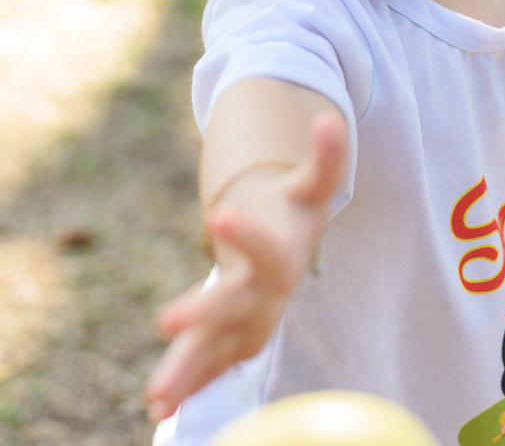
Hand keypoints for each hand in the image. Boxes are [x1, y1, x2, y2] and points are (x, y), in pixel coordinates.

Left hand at [144, 112, 346, 423]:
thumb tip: (331, 118)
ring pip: (219, 346)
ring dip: (188, 367)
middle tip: (164, 320)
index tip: (218, 213)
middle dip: (205, 312)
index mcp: (283, 251)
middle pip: (237, 305)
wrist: (291, 252)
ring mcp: (252, 319)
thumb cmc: (293, 212)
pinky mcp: (235, 340)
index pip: (268, 246)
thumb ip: (324, 159)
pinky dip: (188, 383)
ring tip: (154, 394)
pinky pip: (211, 364)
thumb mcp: (308, 186)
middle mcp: (269, 291)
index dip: (247, 233)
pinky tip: (158, 404)